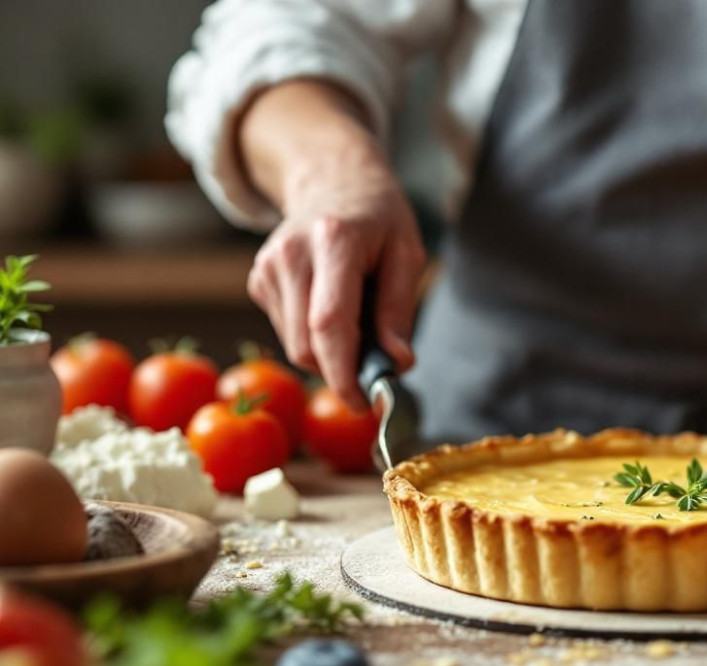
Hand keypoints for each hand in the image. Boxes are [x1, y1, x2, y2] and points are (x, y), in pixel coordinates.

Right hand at [246, 141, 423, 411]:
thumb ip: (398, 310)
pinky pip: (288, 331)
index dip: (343, 373)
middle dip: (341, 372)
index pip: (329, 323)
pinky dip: (314, 337)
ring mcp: (267, 267)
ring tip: (359, 321)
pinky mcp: (258, 281)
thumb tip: (396, 363)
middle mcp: (291, 254)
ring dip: (329, 354)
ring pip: (294, 345)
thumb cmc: (378, 218)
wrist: (332, 178)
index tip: (364, 404)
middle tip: (375, 372)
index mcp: (334, 241)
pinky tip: (332, 307)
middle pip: (306, 344)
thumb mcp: (407, 254)